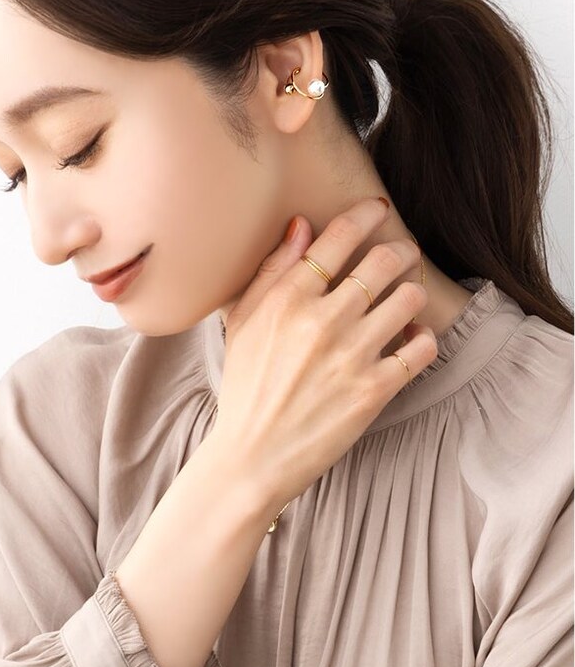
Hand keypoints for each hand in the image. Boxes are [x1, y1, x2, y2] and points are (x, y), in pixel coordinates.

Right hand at [212, 196, 437, 515]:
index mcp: (286, 301)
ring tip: (405, 297)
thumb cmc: (246, 387)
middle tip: (401, 254)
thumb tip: (303, 225)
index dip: (365, 215)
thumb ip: (273, 271)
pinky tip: (411, 337)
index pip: (337, 239)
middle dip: (399, 251)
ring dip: (413, 291)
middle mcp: (321, 322)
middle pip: (383, 261)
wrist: (253, 456)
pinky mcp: (375, 390)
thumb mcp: (243, 323)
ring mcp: (352, 357)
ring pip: (409, 298)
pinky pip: (422, 348)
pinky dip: (423, 337)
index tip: (379, 209)